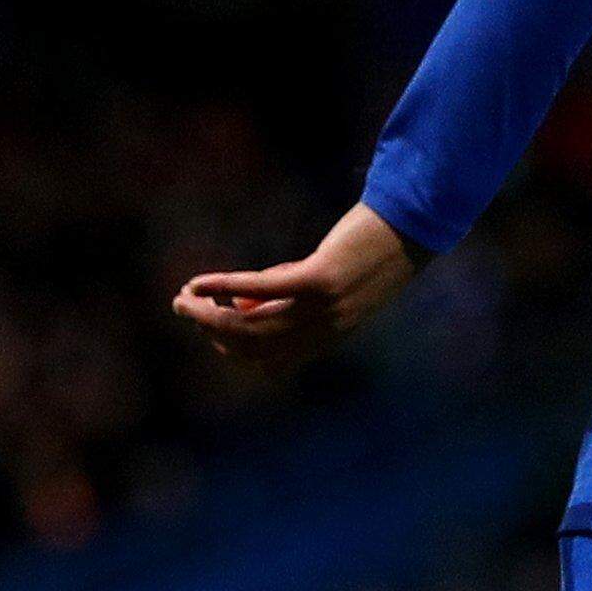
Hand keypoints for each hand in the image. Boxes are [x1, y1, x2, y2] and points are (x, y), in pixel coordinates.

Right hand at [175, 207, 421, 373]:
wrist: (409, 228)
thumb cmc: (365, 251)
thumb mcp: (325, 283)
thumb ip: (287, 296)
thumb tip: (241, 304)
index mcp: (328, 337)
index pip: (268, 362)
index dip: (231, 347)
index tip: (208, 326)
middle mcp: (325, 330)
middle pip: (253, 347)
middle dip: (210, 331)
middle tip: (182, 309)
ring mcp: (323, 307)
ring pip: (251, 325)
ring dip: (207, 314)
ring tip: (182, 299)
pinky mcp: (320, 279)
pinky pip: (261, 289)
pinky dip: (225, 286)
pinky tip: (201, 283)